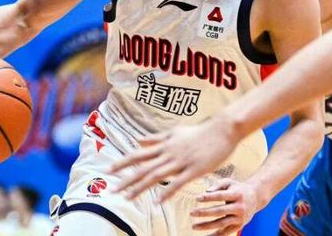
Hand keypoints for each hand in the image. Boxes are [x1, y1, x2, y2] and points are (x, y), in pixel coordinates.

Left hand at [110, 116, 237, 201]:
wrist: (222, 129)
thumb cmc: (200, 131)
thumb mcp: (174, 131)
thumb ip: (156, 138)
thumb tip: (137, 140)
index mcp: (164, 145)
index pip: (138, 154)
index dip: (122, 162)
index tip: (108, 170)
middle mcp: (169, 153)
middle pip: (143, 168)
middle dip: (126, 179)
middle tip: (111, 190)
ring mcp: (181, 161)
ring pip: (156, 176)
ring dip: (140, 187)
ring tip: (127, 198)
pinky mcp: (194, 169)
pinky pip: (178, 183)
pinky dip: (166, 192)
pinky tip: (157, 202)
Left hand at [190, 178, 262, 235]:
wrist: (255, 198)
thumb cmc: (237, 188)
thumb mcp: (229, 182)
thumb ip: (217, 185)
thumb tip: (206, 192)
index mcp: (237, 194)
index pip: (220, 196)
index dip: (208, 197)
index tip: (196, 198)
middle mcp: (239, 207)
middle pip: (219, 211)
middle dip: (204, 213)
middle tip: (191, 212)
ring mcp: (240, 218)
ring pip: (221, 223)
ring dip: (206, 226)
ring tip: (194, 226)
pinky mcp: (239, 226)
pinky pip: (225, 232)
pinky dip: (215, 235)